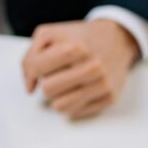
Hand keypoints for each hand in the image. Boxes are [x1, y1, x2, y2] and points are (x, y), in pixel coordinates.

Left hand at [22, 19, 139, 118]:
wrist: (116, 39)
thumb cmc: (78, 38)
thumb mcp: (49, 35)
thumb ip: (30, 58)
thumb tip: (30, 88)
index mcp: (76, 47)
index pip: (37, 68)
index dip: (32, 70)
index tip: (38, 68)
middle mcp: (93, 66)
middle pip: (48, 90)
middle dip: (48, 83)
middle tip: (57, 74)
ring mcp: (103, 84)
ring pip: (60, 107)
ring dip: (58, 97)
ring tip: (67, 83)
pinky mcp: (109, 97)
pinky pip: (76, 113)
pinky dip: (73, 103)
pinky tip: (80, 89)